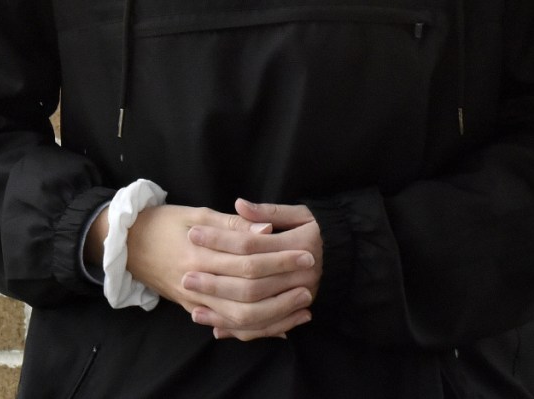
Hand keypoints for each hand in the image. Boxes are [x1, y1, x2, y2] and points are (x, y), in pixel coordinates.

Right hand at [125, 204, 315, 339]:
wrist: (127, 246)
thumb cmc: (163, 222)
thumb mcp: (196, 213)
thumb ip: (233, 225)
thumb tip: (267, 230)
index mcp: (200, 251)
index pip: (248, 259)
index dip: (279, 257)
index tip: (306, 251)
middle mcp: (198, 281)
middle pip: (248, 291)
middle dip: (283, 286)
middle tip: (311, 278)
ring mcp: (194, 301)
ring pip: (241, 317)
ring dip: (275, 313)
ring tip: (303, 305)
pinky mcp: (193, 309)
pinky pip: (228, 326)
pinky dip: (255, 329)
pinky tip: (280, 326)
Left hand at [186, 199, 322, 340]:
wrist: (348, 258)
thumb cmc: (319, 229)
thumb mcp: (300, 213)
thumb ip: (269, 212)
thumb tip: (239, 204)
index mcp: (299, 244)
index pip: (250, 243)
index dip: (221, 239)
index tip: (194, 234)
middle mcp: (299, 274)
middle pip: (249, 281)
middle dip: (216, 279)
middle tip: (186, 275)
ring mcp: (298, 297)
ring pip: (255, 310)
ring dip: (222, 309)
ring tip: (192, 304)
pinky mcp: (294, 312)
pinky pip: (263, 327)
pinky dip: (238, 329)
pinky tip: (214, 326)